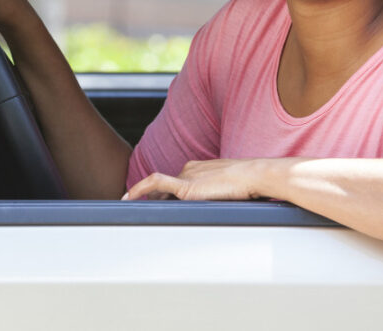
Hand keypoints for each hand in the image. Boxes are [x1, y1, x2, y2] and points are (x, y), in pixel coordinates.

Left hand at [122, 158, 279, 200]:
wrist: (254, 176)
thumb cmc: (248, 184)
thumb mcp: (228, 189)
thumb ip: (215, 196)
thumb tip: (214, 209)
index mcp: (198, 168)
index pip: (175, 184)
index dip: (163, 196)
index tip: (155, 205)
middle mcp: (189, 169)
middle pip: (166, 190)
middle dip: (154, 202)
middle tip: (139, 213)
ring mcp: (186, 176)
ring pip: (160, 191)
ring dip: (147, 201)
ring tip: (132, 210)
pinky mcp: (186, 185)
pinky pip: (155, 183)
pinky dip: (139, 189)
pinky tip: (128, 198)